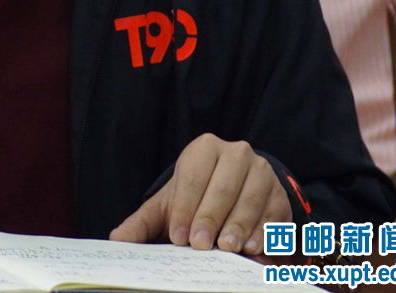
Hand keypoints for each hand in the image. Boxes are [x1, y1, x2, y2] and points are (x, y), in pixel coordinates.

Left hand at [110, 133, 290, 253]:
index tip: (178, 236)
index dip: (185, 207)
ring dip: (238, 226)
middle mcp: (235, 153)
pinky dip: (262, 232)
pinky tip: (252, 248)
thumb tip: (116, 239)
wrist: (236, 191)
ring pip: (249, 199)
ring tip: (227, 248)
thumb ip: (143, 221)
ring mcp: (261, 172)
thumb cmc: (197, 197)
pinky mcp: (279, 194)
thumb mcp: (169, 204)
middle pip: (222, 187)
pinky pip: (272, 213)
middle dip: (210, 217)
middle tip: (200, 245)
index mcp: (205, 148)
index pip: (193, 176)